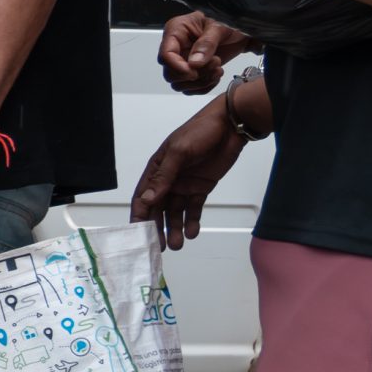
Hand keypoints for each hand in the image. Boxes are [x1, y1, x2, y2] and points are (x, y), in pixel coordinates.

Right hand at [130, 100, 245, 251]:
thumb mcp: (179, 152)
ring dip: (175, 228)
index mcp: (156, 170)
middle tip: (160, 246)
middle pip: (158, 210)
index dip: (140, 217)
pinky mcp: (201, 187)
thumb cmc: (201, 131)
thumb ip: (164, 176)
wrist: (231, 125)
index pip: (142, 198)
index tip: (140, 234)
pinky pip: (194, 208)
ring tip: (178, 244)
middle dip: (158, 228)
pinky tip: (192, 232)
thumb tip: (148, 199)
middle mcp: (168, 180)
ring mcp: (185, 185)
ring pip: (176, 212)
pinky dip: (192, 221)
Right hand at [156, 11, 256, 94]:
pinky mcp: (191, 73)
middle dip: (193, 75)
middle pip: (170, 74)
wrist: (241, 32)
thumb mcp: (220, 27)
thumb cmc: (229, 23)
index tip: (194, 71)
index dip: (177, 67)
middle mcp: (175, 48)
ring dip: (201, 82)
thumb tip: (194, 64)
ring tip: (218, 69)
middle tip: (215, 63)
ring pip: (179, 85)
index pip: (166, 55)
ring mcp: (182, 62)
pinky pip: (190, 89)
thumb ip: (207, 43)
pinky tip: (216, 75)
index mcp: (176, 31)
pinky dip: (204, 87)